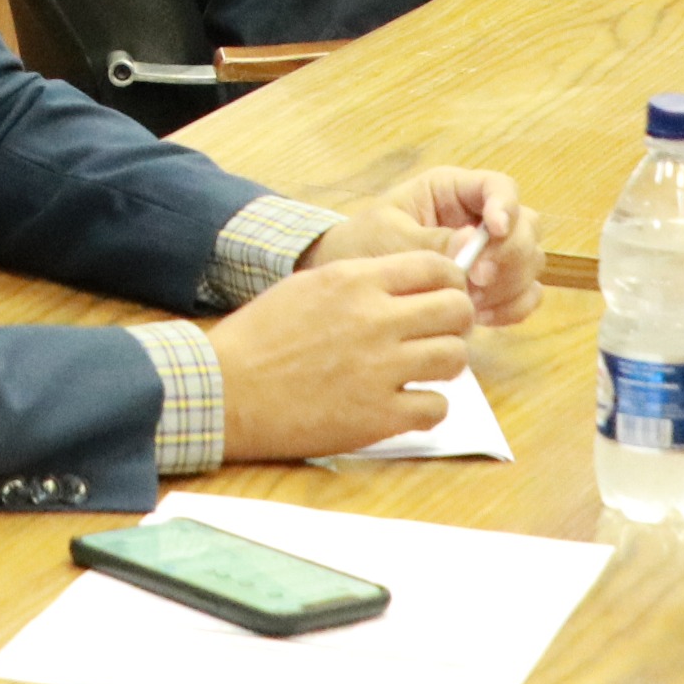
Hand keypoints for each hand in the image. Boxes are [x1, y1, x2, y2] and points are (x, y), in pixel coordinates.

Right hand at [207, 252, 476, 461]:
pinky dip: (426, 406)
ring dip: (443, 364)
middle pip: (456, 310)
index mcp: (355, 281)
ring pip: (454, 358)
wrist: (227, 389)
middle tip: (438, 334)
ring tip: (420, 370)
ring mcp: (379, 370)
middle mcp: (374, 320)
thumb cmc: (259, 337)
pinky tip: (404, 403)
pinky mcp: (378, 416)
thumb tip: (408, 286)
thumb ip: (361, 282)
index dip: (449, 282)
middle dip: (455, 321)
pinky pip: (436, 407)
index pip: (436, 267)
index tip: (442, 296)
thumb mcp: (309, 286)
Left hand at [304, 168, 544, 328]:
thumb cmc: (365, 245)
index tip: (494, 231)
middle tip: (476, 279)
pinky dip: (511, 308)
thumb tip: (472, 243)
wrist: (350, 285)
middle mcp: (480, 218)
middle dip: (509, 255)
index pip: (499, 187)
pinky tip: (481, 318)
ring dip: (509, 285)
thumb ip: (430, 242)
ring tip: (470, 304)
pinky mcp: (495, 287)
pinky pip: (525, 295)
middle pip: (526, 227)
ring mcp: (492, 253)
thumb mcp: (389, 237)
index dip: (506, 206)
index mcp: (453, 190)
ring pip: (530, 262)